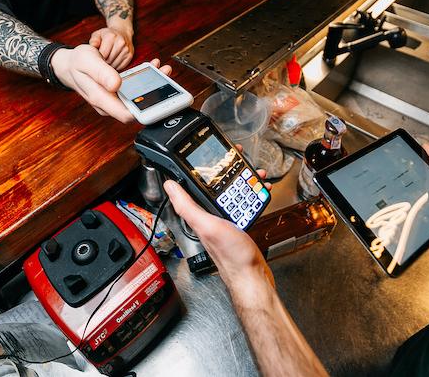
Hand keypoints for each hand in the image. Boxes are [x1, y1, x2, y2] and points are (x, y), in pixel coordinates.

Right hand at [50, 45, 172, 121]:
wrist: (70, 65)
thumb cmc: (77, 63)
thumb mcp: (87, 62)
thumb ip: (101, 73)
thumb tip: (116, 85)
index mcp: (102, 99)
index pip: (127, 115)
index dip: (144, 112)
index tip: (158, 100)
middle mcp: (110, 103)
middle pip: (136, 108)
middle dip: (153, 95)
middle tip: (165, 75)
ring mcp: (114, 99)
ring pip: (138, 98)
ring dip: (152, 84)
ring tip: (162, 69)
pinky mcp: (118, 93)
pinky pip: (135, 90)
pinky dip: (145, 79)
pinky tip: (152, 67)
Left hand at [89, 26, 133, 69]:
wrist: (122, 33)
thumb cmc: (108, 35)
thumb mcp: (98, 34)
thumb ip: (94, 40)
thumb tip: (93, 45)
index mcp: (111, 36)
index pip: (103, 54)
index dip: (98, 57)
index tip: (97, 56)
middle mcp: (121, 42)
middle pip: (109, 60)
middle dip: (104, 62)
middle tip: (102, 58)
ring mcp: (126, 50)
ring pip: (114, 65)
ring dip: (109, 65)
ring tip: (107, 58)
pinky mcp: (129, 56)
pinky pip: (120, 66)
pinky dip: (116, 66)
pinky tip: (113, 60)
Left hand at [164, 170, 273, 294]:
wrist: (252, 275)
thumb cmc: (231, 256)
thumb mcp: (207, 225)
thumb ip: (187, 206)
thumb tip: (169, 185)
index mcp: (200, 214)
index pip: (196, 184)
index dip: (203, 167)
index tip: (212, 154)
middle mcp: (210, 216)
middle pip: (217, 185)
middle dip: (229, 171)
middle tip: (238, 160)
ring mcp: (225, 220)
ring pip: (233, 192)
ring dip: (244, 181)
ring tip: (255, 174)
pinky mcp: (239, 225)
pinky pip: (245, 203)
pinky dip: (252, 194)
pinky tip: (259, 192)